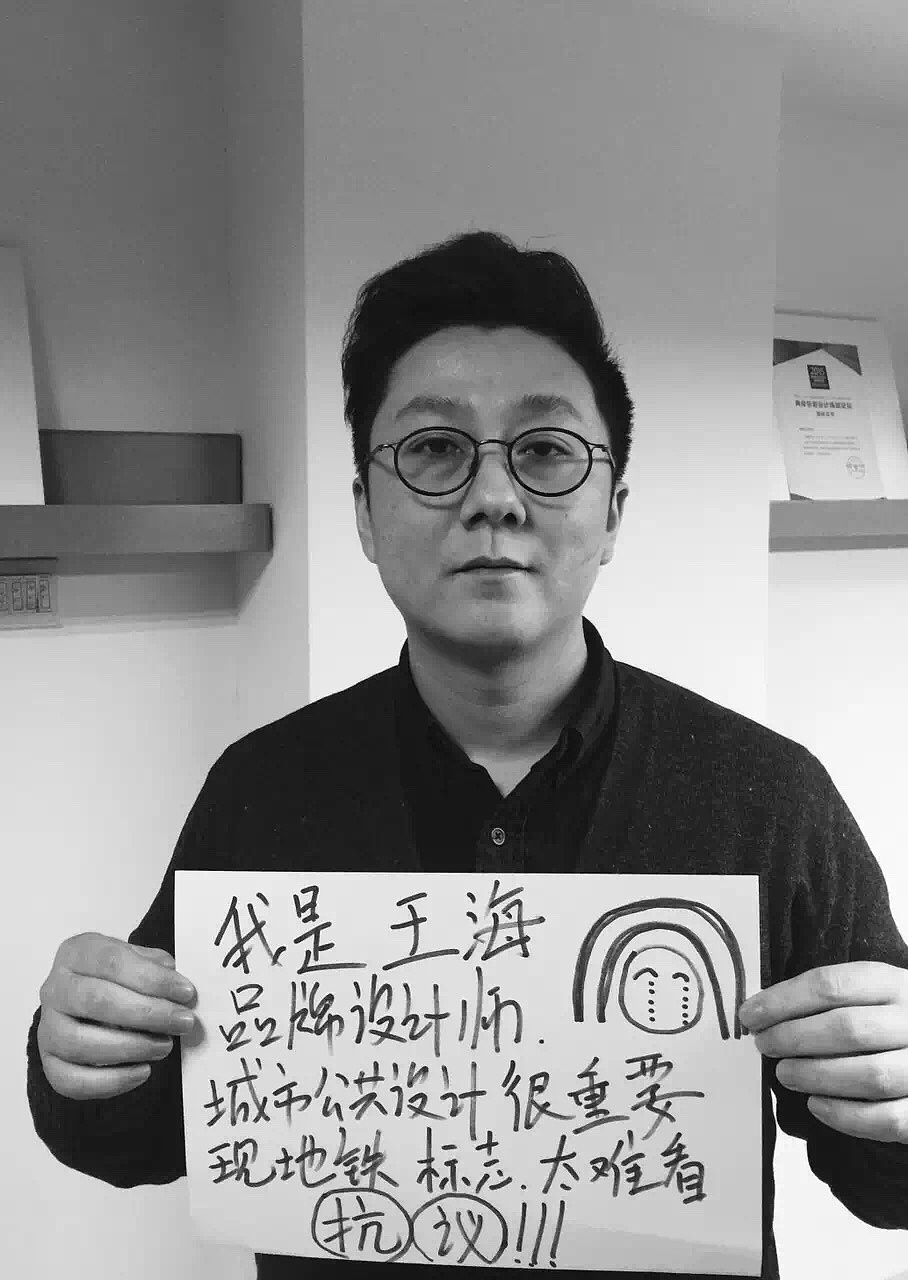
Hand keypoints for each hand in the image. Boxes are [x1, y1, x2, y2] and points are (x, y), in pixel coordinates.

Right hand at [38, 932, 196, 1100]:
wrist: (89, 1003)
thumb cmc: (119, 978)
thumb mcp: (137, 959)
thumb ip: (157, 967)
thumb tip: (177, 987)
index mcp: (77, 953)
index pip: (112, 961)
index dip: (153, 978)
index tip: (186, 993)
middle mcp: (55, 989)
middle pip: (96, 1000)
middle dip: (147, 1013)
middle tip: (182, 1022)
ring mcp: (47, 1028)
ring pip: (80, 1043)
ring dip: (131, 1047)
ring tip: (165, 1047)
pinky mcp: (49, 1063)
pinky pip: (72, 1080)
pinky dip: (111, 1081)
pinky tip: (142, 1072)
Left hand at [739, 961, 907, 1141]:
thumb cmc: (889, 1022)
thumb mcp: (868, 995)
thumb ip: (826, 999)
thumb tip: (762, 1013)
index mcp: (892, 984)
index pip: (831, 985)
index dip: (783, 1001)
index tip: (750, 1015)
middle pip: (848, 1029)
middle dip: (794, 1038)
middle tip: (764, 1045)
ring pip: (869, 1075)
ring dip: (815, 1076)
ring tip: (783, 1074)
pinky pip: (887, 1118)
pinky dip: (845, 1115)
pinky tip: (816, 1106)